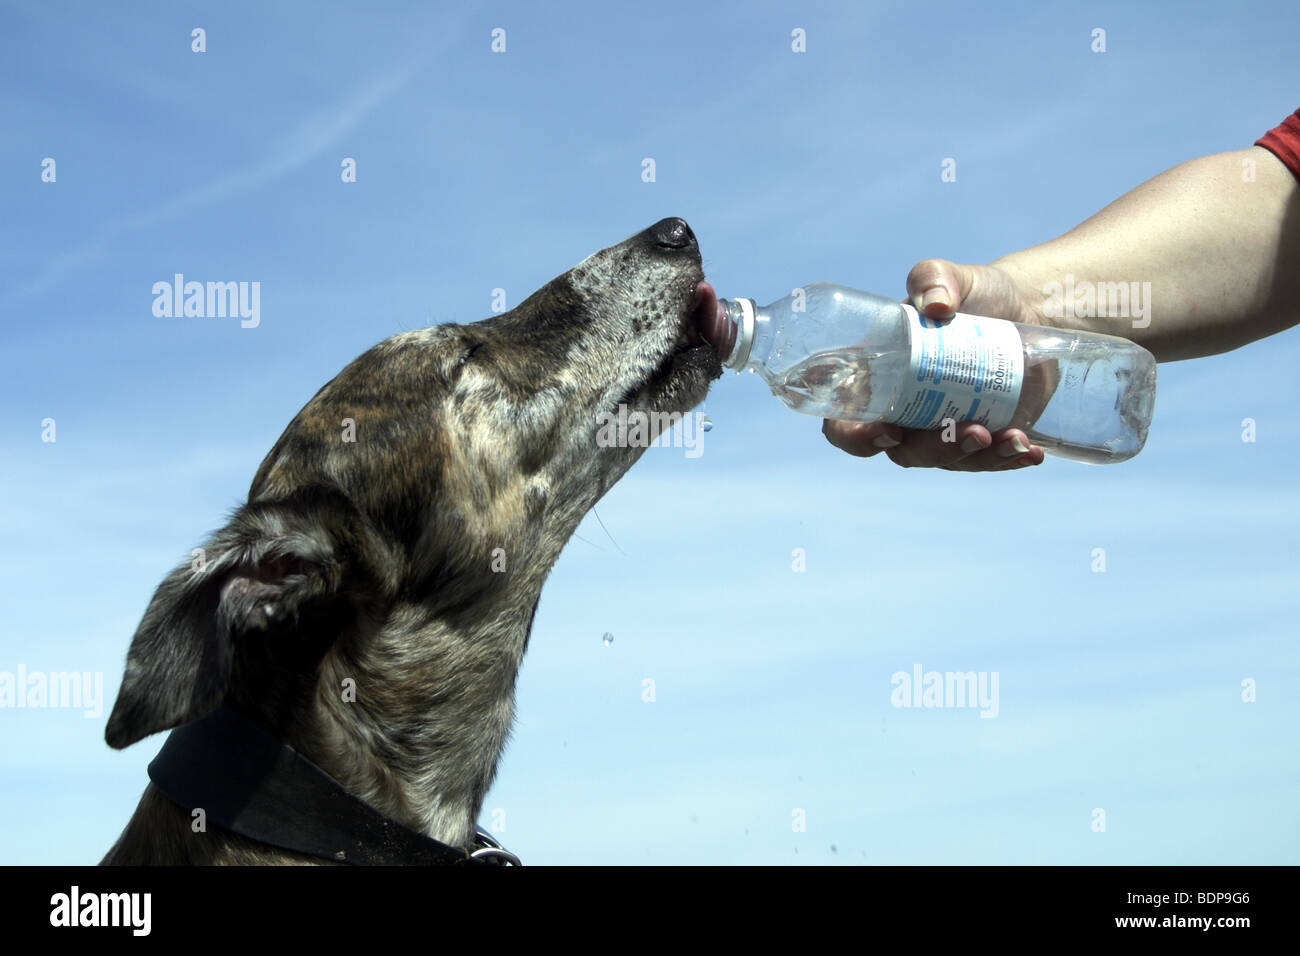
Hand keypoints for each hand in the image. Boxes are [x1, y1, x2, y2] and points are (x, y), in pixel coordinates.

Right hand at [822, 259, 1047, 470]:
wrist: (1025, 307)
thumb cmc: (973, 293)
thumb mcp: (949, 276)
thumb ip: (933, 279)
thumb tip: (937, 307)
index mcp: (876, 380)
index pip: (845, 423)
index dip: (856, 438)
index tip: (888, 432)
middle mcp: (903, 413)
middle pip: (902, 452)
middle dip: (935, 450)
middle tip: (972, 431)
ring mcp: (942, 430)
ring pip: (948, 460)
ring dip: (977, 457)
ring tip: (1012, 437)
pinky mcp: (981, 437)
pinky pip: (988, 460)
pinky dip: (1009, 459)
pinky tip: (1030, 451)